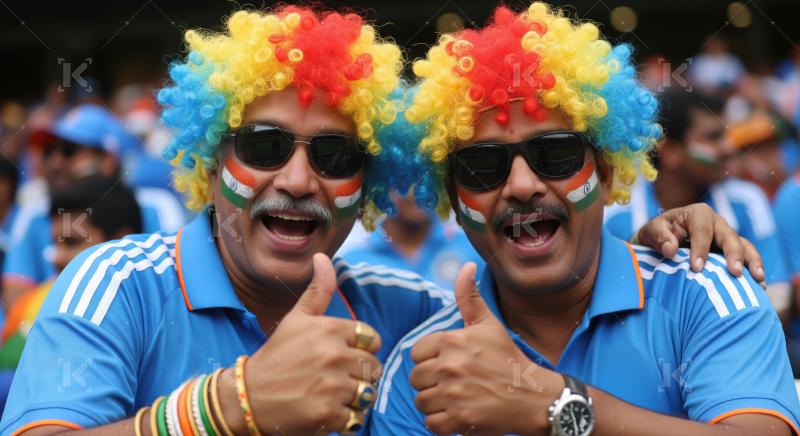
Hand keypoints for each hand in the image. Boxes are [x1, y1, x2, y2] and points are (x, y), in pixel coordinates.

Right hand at [228, 253, 381, 434]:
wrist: (248, 396)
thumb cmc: (277, 356)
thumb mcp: (296, 319)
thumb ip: (318, 290)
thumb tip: (322, 255)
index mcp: (331, 329)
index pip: (373, 340)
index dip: (360, 350)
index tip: (339, 356)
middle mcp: (334, 355)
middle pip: (373, 367)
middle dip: (358, 375)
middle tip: (331, 378)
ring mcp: (333, 385)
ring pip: (367, 393)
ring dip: (353, 397)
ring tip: (328, 394)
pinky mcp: (329, 413)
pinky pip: (356, 417)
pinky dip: (345, 418)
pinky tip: (325, 410)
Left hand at [409, 263, 562, 435]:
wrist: (532, 396)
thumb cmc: (506, 359)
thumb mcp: (488, 324)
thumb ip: (469, 296)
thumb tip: (466, 265)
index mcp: (453, 340)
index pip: (416, 353)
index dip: (430, 360)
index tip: (449, 363)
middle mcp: (450, 365)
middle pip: (416, 378)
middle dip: (431, 382)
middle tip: (454, 383)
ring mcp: (453, 394)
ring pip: (421, 401)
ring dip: (435, 403)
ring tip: (456, 398)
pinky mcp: (458, 419)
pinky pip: (431, 423)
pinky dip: (441, 423)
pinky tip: (457, 414)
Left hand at [635, 203, 765, 283]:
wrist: (662, 240)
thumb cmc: (657, 234)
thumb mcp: (651, 232)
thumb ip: (658, 237)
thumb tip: (670, 249)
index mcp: (697, 214)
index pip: (702, 230)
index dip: (701, 248)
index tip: (697, 268)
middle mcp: (717, 223)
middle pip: (729, 236)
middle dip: (734, 254)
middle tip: (735, 272)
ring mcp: (727, 236)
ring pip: (744, 246)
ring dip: (752, 262)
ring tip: (758, 280)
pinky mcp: (733, 251)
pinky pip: (748, 258)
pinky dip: (754, 270)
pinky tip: (759, 286)